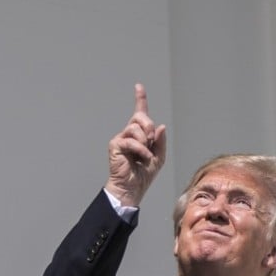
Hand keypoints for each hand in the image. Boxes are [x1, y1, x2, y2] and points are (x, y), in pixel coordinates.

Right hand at [104, 83, 166, 206]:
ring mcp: (121, 138)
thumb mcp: (159, 157)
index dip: (140, 99)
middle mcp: (129, 133)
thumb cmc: (143, 175)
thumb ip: (160, 141)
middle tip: (152, 140)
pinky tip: (142, 158)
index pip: (139, 113)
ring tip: (146, 154)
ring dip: (145, 141)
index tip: (138, 86)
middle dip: (149, 126)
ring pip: (135, 127)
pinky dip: (141, 149)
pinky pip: (131, 140)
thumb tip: (160, 126)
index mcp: (140, 134)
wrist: (132, 188)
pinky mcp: (115, 145)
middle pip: (140, 116)